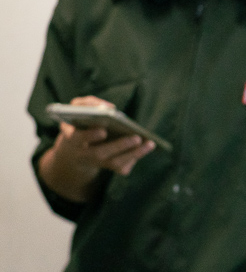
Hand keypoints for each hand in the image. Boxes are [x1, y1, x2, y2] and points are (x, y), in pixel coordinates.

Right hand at [38, 96, 155, 202]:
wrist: (74, 149)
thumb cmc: (79, 121)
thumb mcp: (76, 109)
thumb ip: (88, 103)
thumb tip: (109, 107)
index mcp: (71, 138)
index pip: (77, 139)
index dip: (89, 136)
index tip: (103, 131)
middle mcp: (81, 154)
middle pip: (99, 154)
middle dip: (119, 146)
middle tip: (136, 138)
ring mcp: (94, 163)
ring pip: (113, 163)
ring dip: (133, 154)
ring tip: (149, 144)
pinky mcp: (106, 168)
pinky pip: (121, 168)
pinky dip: (134, 159)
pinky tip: (146, 147)